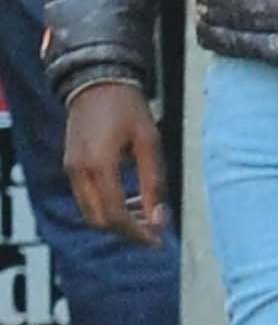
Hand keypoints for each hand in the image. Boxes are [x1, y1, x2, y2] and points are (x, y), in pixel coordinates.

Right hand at [66, 81, 167, 243]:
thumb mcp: (150, 144)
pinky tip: (131, 200)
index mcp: (99, 166)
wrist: (96, 83)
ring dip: (118, 220)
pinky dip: (108, 206)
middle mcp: (79, 172)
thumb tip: (160, 219)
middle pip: (99, 220)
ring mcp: (71, 169)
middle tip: (155, 231)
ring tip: (147, 215)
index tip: (159, 241)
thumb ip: (153, 183)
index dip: (138, 233)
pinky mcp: (71, 166)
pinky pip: (87, 198)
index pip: (115, 216)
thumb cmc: (128, 109)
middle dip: (128, 231)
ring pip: (91, 212)